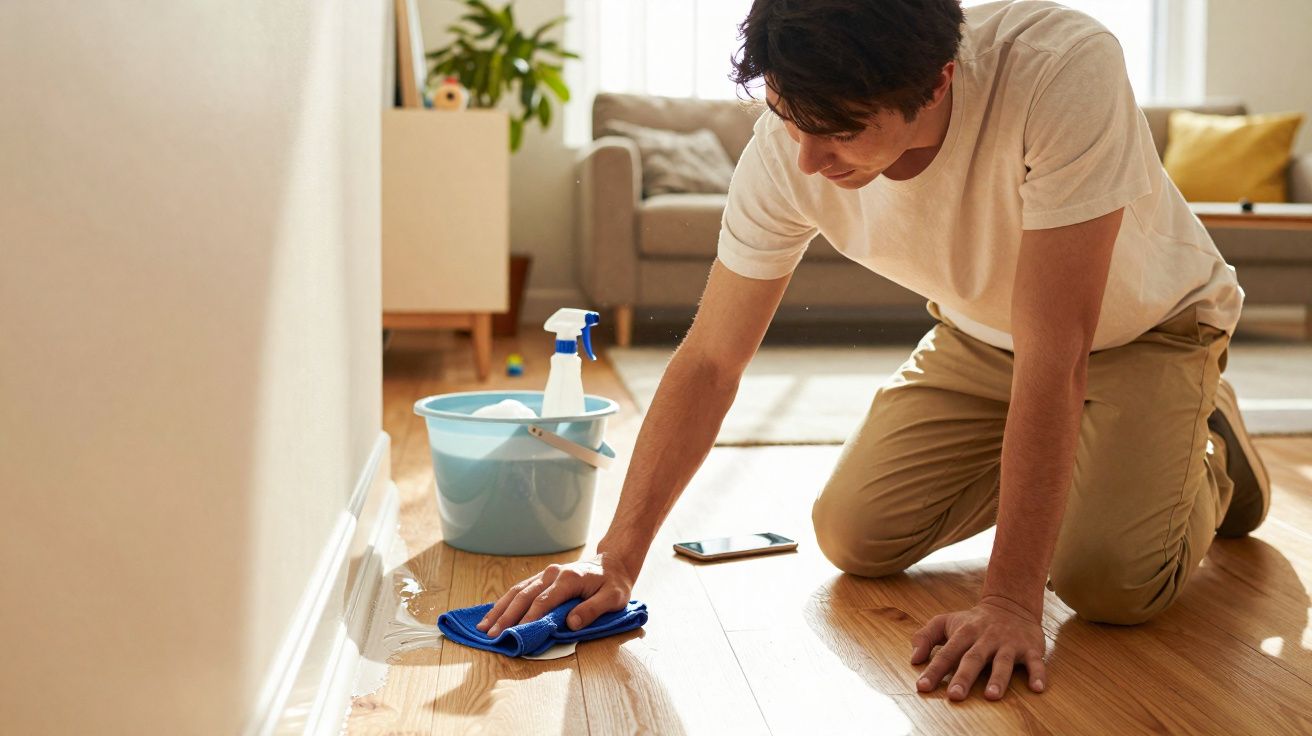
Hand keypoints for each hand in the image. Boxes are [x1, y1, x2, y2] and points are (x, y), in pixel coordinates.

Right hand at [475, 550, 635, 636]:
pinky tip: (495, 613)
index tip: (514, 635)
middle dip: (506, 617)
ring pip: (517, 591)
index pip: (543, 601)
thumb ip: (592, 610)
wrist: (614, 563)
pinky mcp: (543, 578)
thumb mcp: (613, 599)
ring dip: (500, 609)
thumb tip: (570, 624)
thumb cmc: (614, 583)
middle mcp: (552, 574)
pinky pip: (520, 588)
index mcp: (568, 579)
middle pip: (524, 596)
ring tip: (484, 626)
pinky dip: (505, 601)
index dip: (528, 619)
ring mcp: (546, 574)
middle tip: (491, 635)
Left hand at [909, 595, 1047, 701]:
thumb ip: (925, 637)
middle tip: (955, 696)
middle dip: (963, 677)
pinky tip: (1037, 689)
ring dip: (998, 679)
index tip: (922, 687)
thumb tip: (913, 659)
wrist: (1010, 604)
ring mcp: (1008, 644)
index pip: (947, 653)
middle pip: (973, 659)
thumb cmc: (972, 621)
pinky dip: (1037, 675)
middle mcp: (986, 638)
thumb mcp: (946, 622)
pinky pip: (1035, 663)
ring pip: (1003, 662)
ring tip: (992, 696)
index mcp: (964, 633)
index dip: (934, 670)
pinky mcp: (1030, 649)